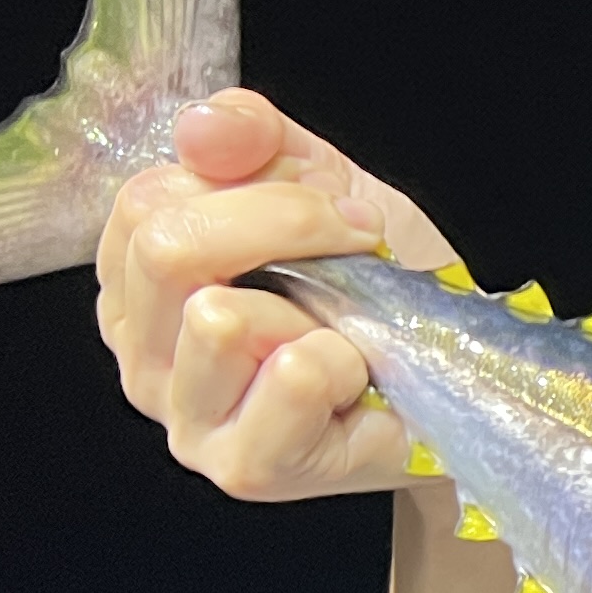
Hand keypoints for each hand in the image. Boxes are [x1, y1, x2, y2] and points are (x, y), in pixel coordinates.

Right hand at [95, 90, 454, 500]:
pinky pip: (293, 375)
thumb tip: (202, 125)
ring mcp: (186, 422)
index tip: (334, 211)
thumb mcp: (319, 184)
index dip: (258, 190)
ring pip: (220, 318)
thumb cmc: (376, 288)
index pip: (146, 202)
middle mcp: (141, 358)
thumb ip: (254, 139)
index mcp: (137, 285)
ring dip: (315, 309)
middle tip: (356, 252)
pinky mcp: (245, 467)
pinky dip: (347, 361)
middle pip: (166, 249)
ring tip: (342, 333)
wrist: (454, 376)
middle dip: (287, 229)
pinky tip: (355, 383)